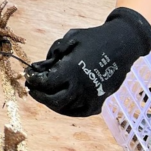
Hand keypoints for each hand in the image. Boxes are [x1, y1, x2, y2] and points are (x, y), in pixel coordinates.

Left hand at [25, 7, 150, 116]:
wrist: (122, 44)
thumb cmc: (93, 39)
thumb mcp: (68, 41)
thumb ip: (52, 56)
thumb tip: (37, 68)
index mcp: (72, 70)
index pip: (46, 83)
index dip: (34, 80)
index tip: (28, 76)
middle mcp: (82, 87)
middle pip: (53, 100)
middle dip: (39, 95)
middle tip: (31, 88)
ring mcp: (92, 96)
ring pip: (65, 108)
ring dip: (51, 103)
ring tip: (44, 93)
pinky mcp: (100, 101)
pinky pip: (79, 111)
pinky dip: (67, 108)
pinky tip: (60, 101)